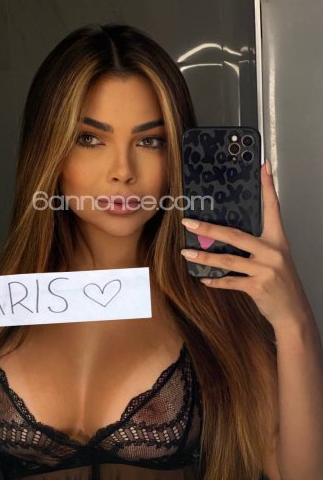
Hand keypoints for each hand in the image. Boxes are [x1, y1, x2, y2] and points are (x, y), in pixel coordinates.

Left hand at [181, 161, 311, 327]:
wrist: (293, 312)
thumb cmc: (281, 282)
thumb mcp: (275, 258)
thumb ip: (256, 246)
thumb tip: (225, 235)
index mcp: (278, 240)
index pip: (273, 208)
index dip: (268, 187)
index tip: (263, 167)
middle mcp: (272, 252)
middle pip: (236, 235)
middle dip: (209, 229)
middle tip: (188, 223)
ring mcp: (265, 270)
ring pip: (228, 260)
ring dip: (204, 257)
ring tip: (186, 253)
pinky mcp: (257, 287)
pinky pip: (230, 281)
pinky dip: (215, 281)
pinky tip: (204, 279)